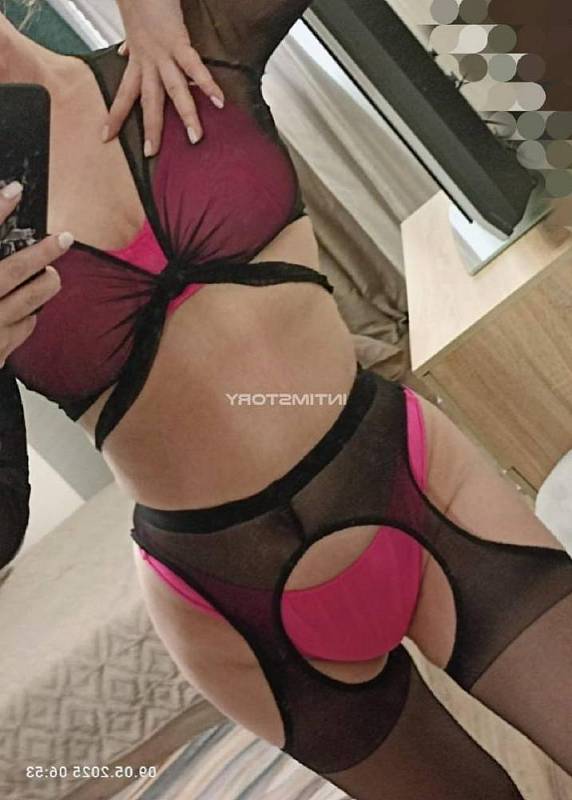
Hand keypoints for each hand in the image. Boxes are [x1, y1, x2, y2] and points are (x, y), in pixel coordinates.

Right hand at [0, 181, 72, 367]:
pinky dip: (30, 313)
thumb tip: (4, 206)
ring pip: (30, 302)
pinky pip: (25, 327)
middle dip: (42, 252)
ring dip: (45, 284)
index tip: (14, 191)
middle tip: (62, 238)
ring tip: (49, 274)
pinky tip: (27, 307)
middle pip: (12, 270)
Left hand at [102, 0, 224, 156]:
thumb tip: (123, 52)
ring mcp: (163, 53)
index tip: (106, 137)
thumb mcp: (130, 26)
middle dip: (151, 128)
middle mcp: (148, 60)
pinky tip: (219, 100)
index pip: (124, 94)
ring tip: (195, 137)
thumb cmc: (141, 0)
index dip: (116, 116)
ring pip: (174, 90)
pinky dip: (207, 83)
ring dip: (185, 115)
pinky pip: (193, 66)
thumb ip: (130, 43)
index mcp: (137, 58)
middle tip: (151, 153)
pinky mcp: (178, 41)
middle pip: (149, 100)